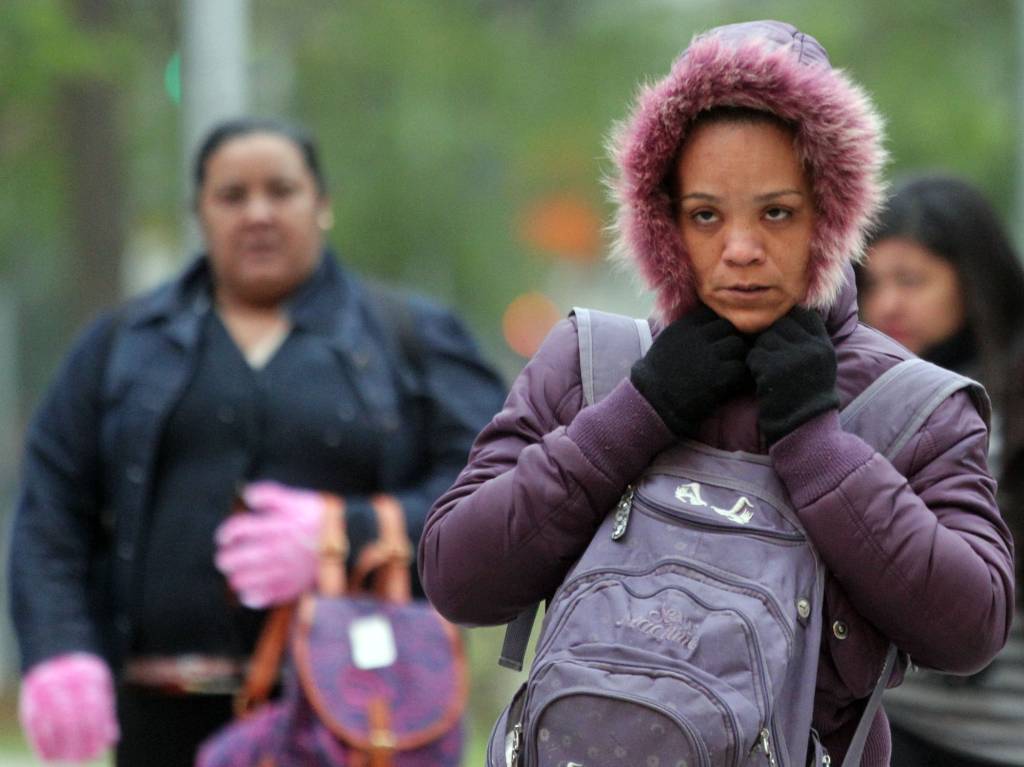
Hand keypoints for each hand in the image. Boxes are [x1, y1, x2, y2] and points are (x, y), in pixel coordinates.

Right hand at [19, 652, 118, 763]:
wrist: (57, 656)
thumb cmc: (85, 678)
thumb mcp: (101, 686)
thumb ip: (106, 711)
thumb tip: (112, 739)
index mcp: (86, 676)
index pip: (92, 707)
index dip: (96, 732)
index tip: (99, 750)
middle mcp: (63, 683)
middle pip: (71, 717)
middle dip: (79, 741)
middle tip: (84, 758)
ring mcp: (44, 691)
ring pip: (51, 723)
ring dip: (60, 747)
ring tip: (69, 760)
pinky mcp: (30, 700)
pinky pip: (34, 725)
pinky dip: (41, 743)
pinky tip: (50, 756)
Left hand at [215, 481, 327, 607]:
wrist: (351, 541)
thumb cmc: (324, 519)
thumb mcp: (298, 499)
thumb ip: (271, 494)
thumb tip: (247, 494)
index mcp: (273, 526)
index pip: (237, 529)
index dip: (226, 533)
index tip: (224, 537)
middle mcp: (273, 549)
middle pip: (233, 558)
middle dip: (226, 558)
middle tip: (227, 558)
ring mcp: (281, 570)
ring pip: (243, 580)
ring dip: (236, 578)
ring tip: (237, 576)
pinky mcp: (291, 587)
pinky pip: (263, 597)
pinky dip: (252, 597)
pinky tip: (250, 593)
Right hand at [629, 304, 749, 436]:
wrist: (654, 402)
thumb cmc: (658, 375)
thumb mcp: (667, 341)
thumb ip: (687, 331)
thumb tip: (708, 324)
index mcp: (683, 327)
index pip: (711, 314)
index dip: (715, 327)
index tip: (714, 339)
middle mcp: (697, 337)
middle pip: (728, 327)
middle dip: (728, 339)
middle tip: (726, 355)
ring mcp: (710, 355)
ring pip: (738, 345)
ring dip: (736, 357)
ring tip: (728, 369)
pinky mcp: (720, 376)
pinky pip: (741, 368)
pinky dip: (738, 376)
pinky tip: (729, 383)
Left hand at [747, 306, 838, 443]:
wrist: (804, 429)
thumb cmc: (806, 397)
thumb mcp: (820, 365)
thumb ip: (808, 340)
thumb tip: (790, 313)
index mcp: (824, 346)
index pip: (803, 315)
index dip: (788, 324)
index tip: (784, 342)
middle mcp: (813, 349)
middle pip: (781, 324)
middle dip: (771, 339)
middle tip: (772, 359)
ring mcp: (794, 358)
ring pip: (765, 339)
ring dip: (761, 353)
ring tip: (768, 371)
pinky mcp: (774, 370)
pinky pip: (754, 355)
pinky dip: (753, 367)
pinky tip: (762, 381)